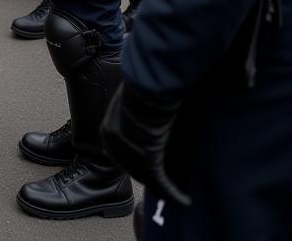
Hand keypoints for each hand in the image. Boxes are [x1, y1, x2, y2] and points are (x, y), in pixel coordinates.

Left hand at [101, 83, 191, 207]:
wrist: (144, 93)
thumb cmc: (135, 91)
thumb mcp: (125, 101)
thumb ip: (125, 112)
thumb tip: (133, 110)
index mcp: (107, 133)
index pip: (117, 153)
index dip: (130, 159)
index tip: (140, 162)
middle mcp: (115, 149)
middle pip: (131, 168)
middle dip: (143, 174)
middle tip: (156, 179)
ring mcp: (131, 157)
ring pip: (147, 178)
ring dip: (159, 186)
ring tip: (171, 194)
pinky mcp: (150, 162)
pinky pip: (162, 183)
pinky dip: (173, 194)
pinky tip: (184, 201)